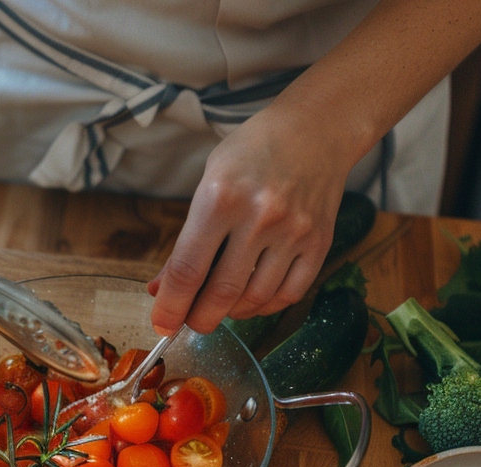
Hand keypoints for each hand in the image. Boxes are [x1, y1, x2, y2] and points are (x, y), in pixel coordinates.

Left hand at [148, 107, 349, 333]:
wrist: (314, 129)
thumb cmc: (252, 153)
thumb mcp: (207, 185)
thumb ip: (185, 241)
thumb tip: (161, 289)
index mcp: (220, 197)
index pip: (188, 269)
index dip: (171, 305)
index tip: (162, 324)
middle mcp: (259, 216)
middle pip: (222, 292)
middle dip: (199, 318)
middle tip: (190, 322)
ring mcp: (293, 231)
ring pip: (256, 298)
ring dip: (231, 313)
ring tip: (220, 306)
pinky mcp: (319, 242)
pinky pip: (289, 293)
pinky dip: (265, 306)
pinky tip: (251, 300)